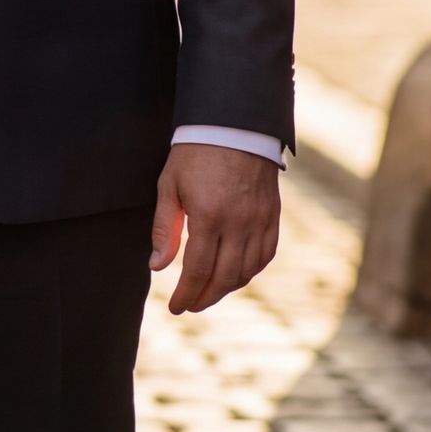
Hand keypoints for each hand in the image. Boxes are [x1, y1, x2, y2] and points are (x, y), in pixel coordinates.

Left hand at [148, 141, 280, 313]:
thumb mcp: (169, 185)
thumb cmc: (194, 152)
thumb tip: (157, 268)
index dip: (186, 294)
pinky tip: (235, 274)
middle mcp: (239, 222)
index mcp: (209, 215)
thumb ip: (163, 229)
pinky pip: (266, 255)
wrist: (234, 124)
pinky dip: (250, 271)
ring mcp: (260, 220)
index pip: (199, 270)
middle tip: (190, 305)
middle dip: (205, 298)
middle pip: (225, 278)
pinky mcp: (273, 215)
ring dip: (227, 288)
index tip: (175, 308)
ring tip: (208, 292)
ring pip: (248, 271)